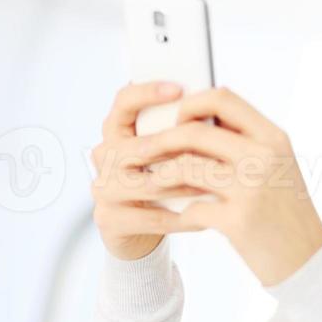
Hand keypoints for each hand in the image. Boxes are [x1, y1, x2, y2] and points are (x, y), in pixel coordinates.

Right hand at [89, 81, 222, 260]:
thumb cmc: (159, 183)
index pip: (124, 102)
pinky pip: (152, 218)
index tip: (179, 89)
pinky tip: (205, 215)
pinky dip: (182, 217)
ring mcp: (103, 189)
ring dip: (185, 184)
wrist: (139, 232)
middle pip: (135, 146)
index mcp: (117, 132)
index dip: (148, 92)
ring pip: (147, 184)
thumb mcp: (166, 153)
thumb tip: (217, 109)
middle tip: (211, 146)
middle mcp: (104, 157)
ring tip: (216, 182)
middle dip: (175, 147)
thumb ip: (179, 131)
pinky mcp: (109, 220)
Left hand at [117, 85, 321, 286]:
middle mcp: (264, 157)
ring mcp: (251, 189)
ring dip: (160, 176)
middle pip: (195, 131)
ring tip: (151, 184)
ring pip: (186, 167)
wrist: (309, 260)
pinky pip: (191, 208)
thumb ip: (245, 142)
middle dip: (159, 141)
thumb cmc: (286, 211)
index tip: (175, 119)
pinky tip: (175, 217)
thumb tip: (195, 120)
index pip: (222, 98)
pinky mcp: (238, 221)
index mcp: (273, 138)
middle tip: (140, 152)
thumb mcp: (278, 166)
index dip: (190, 104)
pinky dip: (178, 213)